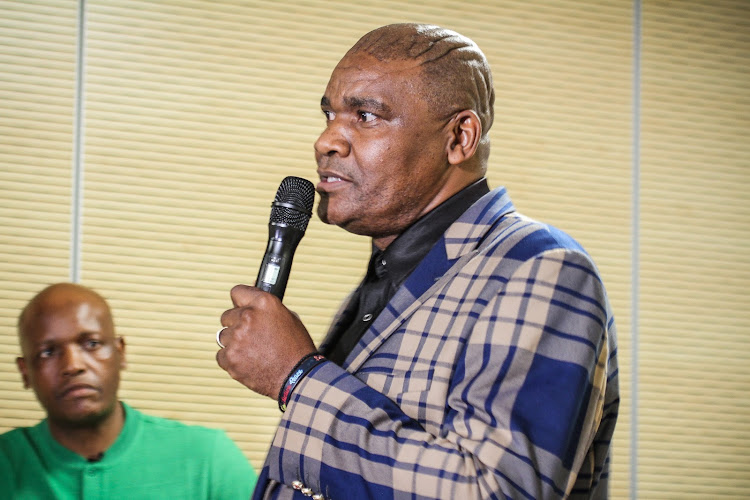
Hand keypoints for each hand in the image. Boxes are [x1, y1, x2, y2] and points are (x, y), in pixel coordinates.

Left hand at [216, 284, 316, 398]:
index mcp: (264, 303)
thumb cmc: (296, 349)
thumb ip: (266, 310)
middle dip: (236, 324)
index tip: (240, 307)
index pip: (237, 292)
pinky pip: (221, 355)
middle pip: (227, 316)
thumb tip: (251, 305)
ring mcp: (236, 337)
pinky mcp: (230, 357)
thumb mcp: (288, 318)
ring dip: (234, 342)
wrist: (296, 377)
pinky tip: (248, 362)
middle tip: (251, 335)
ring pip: (223, 336)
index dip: (240, 301)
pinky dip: (231, 359)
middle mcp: (248, 316)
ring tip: (252, 352)